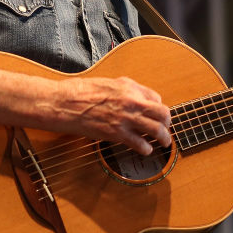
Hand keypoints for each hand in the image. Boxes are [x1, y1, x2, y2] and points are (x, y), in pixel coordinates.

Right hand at [50, 76, 171, 154]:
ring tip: (165, 143)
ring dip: (164, 138)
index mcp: (129, 87)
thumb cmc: (81, 91)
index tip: (156, 114)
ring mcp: (126, 118)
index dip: (158, 107)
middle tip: (166, 128)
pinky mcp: (117, 134)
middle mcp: (132, 101)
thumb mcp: (108, 83)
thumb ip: (125, 89)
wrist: (65, 103)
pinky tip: (145, 150)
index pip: (156, 97)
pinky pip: (140, 143)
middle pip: (163, 113)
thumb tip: (137, 97)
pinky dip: (146, 148)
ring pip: (157, 130)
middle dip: (167, 122)